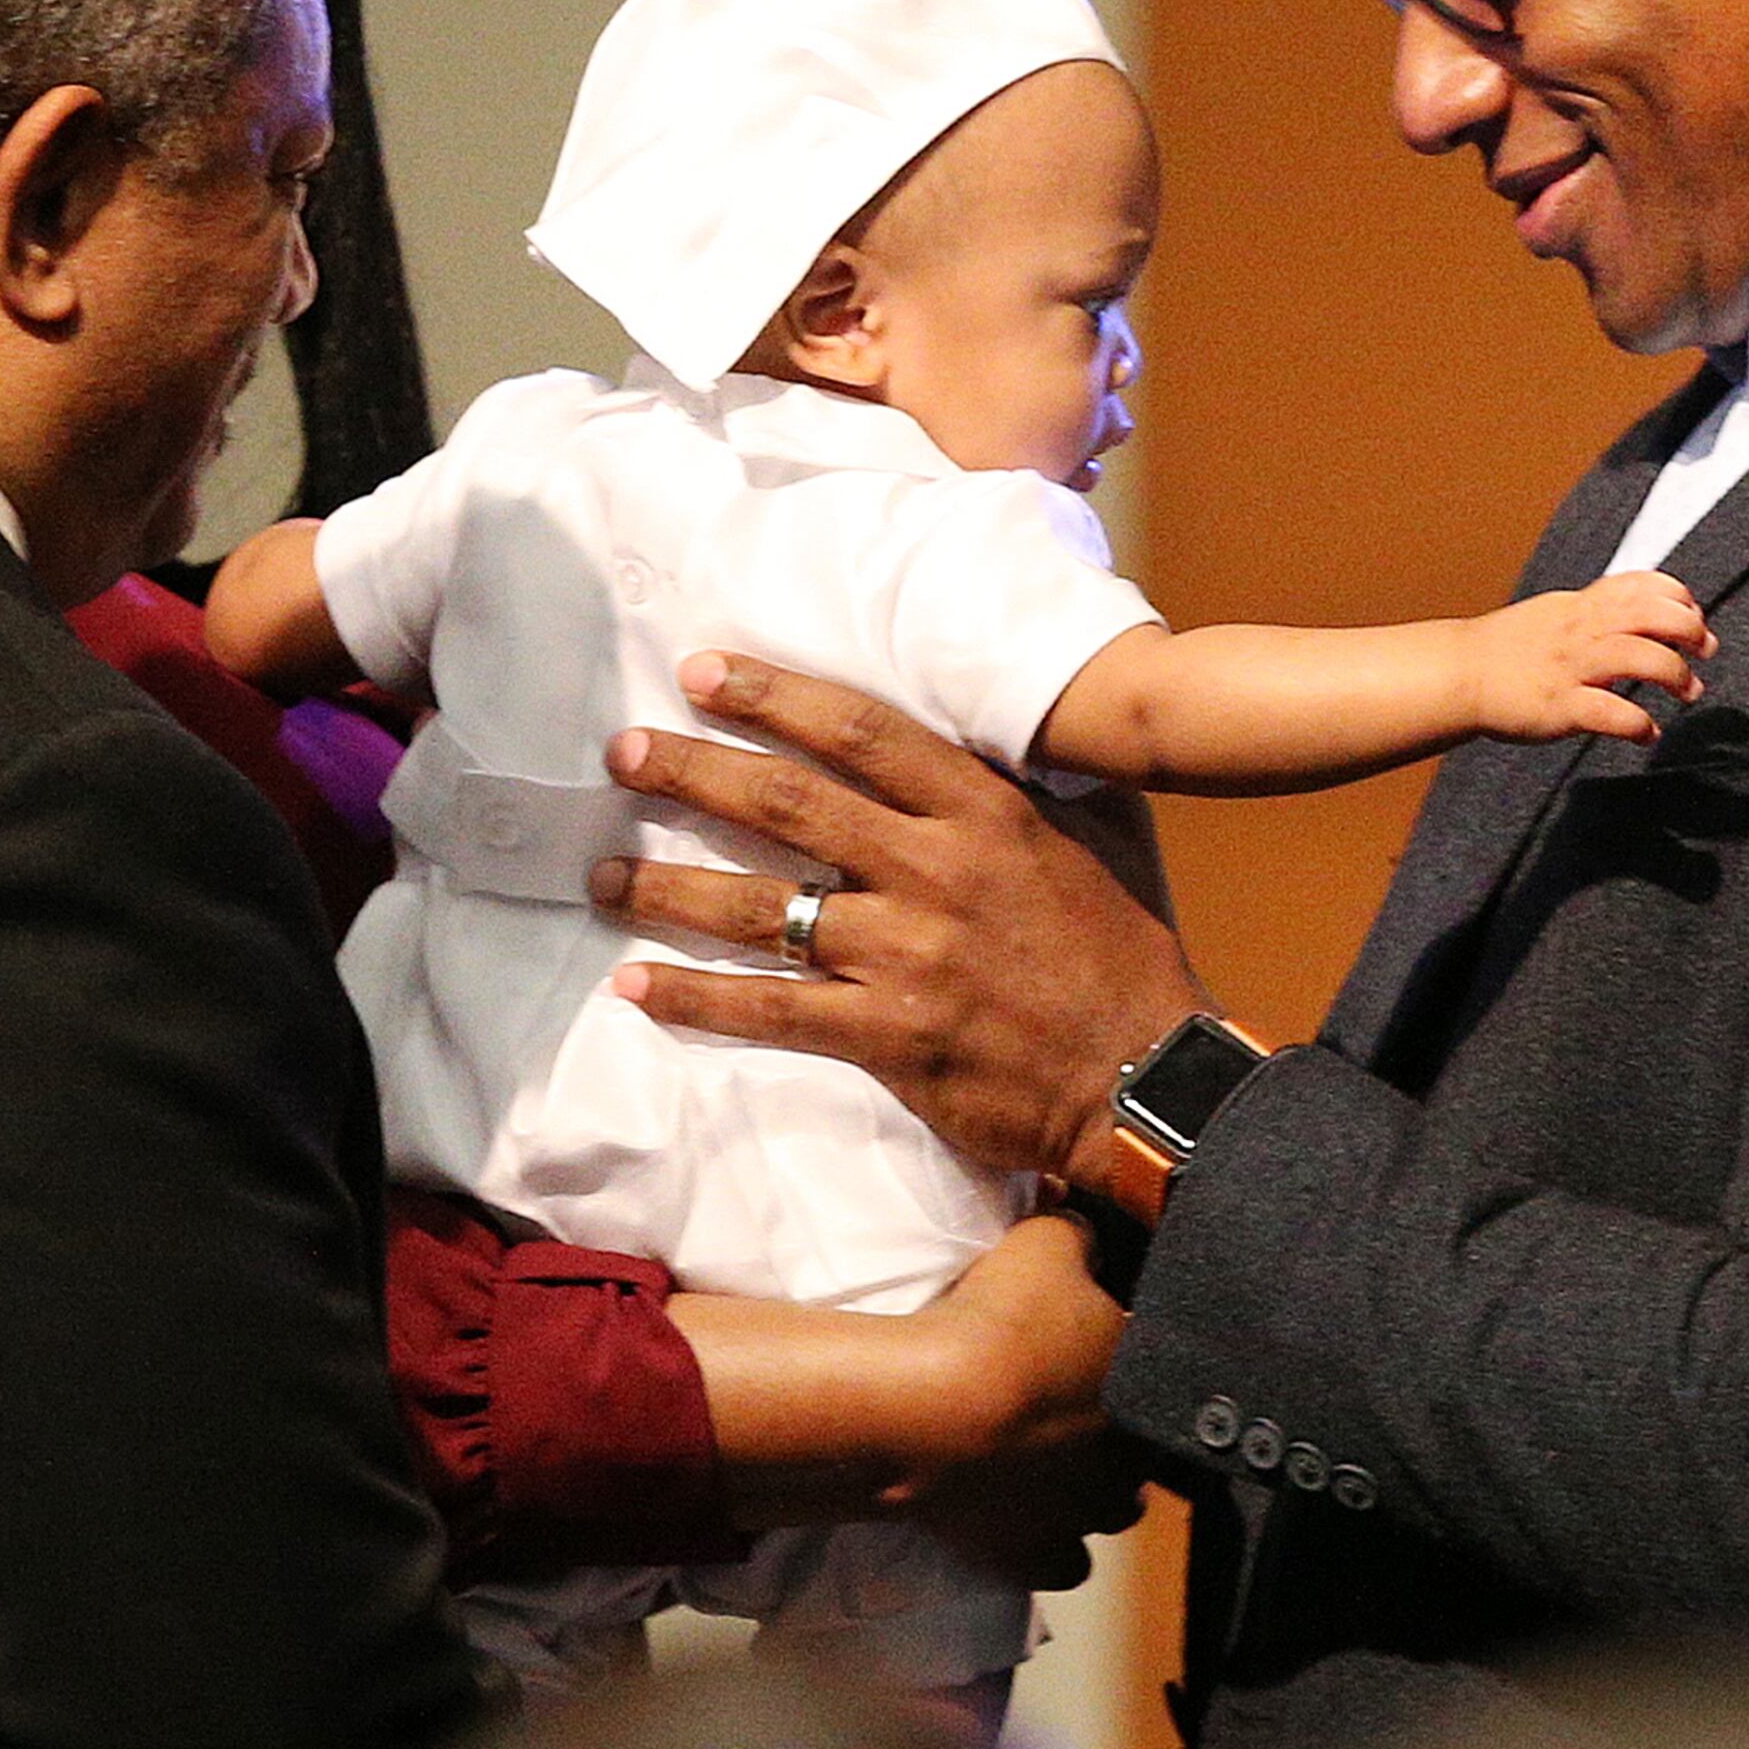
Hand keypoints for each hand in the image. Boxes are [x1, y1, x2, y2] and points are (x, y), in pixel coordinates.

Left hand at [591, 652, 1211, 1194]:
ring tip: (599, 876)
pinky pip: (771, 1011)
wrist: (1149, 1078)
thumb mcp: (1082, 843)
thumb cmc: (1118, 958)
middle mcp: (937, 872)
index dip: (772, 696)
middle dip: (693, 773)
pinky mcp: (889, 1037)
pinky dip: (695, 1000)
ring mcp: (908, 957)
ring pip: (763, 909)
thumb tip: (961, 737)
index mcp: (984, 814)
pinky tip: (635, 988)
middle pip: (789, 805)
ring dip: (668, 890)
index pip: (860, 733)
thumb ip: (1011, 792)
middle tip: (623, 753)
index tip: (703, 671)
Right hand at [694, 1214, 1141, 1562]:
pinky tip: (1024, 1517)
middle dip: (1117, 1426)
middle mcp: (1133, 1460)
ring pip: (1114, 1509)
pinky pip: (1062, 1563)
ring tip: (1046, 1457)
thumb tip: (1086, 1222)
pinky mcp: (1036, 1558)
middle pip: (1144, 1446)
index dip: (1136, 1357)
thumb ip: (1079, 1233)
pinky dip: (1047, 1541)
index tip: (1095, 1343)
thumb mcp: (1044, 1244)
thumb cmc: (998, 1323)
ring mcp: (1088, 1516)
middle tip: (1067, 1397)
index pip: (1171, 1373)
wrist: (933, 1413)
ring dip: (1090, 1487)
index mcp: (1150, 1383)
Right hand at [1466, 570, 1711, 743]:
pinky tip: (1647, 734)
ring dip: (1675, 674)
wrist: (1460, 674)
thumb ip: (1597, 609)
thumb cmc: (1508, 648)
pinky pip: (1610, 713)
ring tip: (1688, 692)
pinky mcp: (1559, 706)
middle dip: (1689, 630)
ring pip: (1639, 657)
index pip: (1641, 584)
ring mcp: (1571, 668)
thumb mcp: (1556, 612)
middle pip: (1651, 615)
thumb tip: (1642, 609)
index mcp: (1581, 606)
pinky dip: (1639, 725)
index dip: (1677, 596)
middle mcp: (1581, 631)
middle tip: (1705, 650)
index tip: (1694, 614)